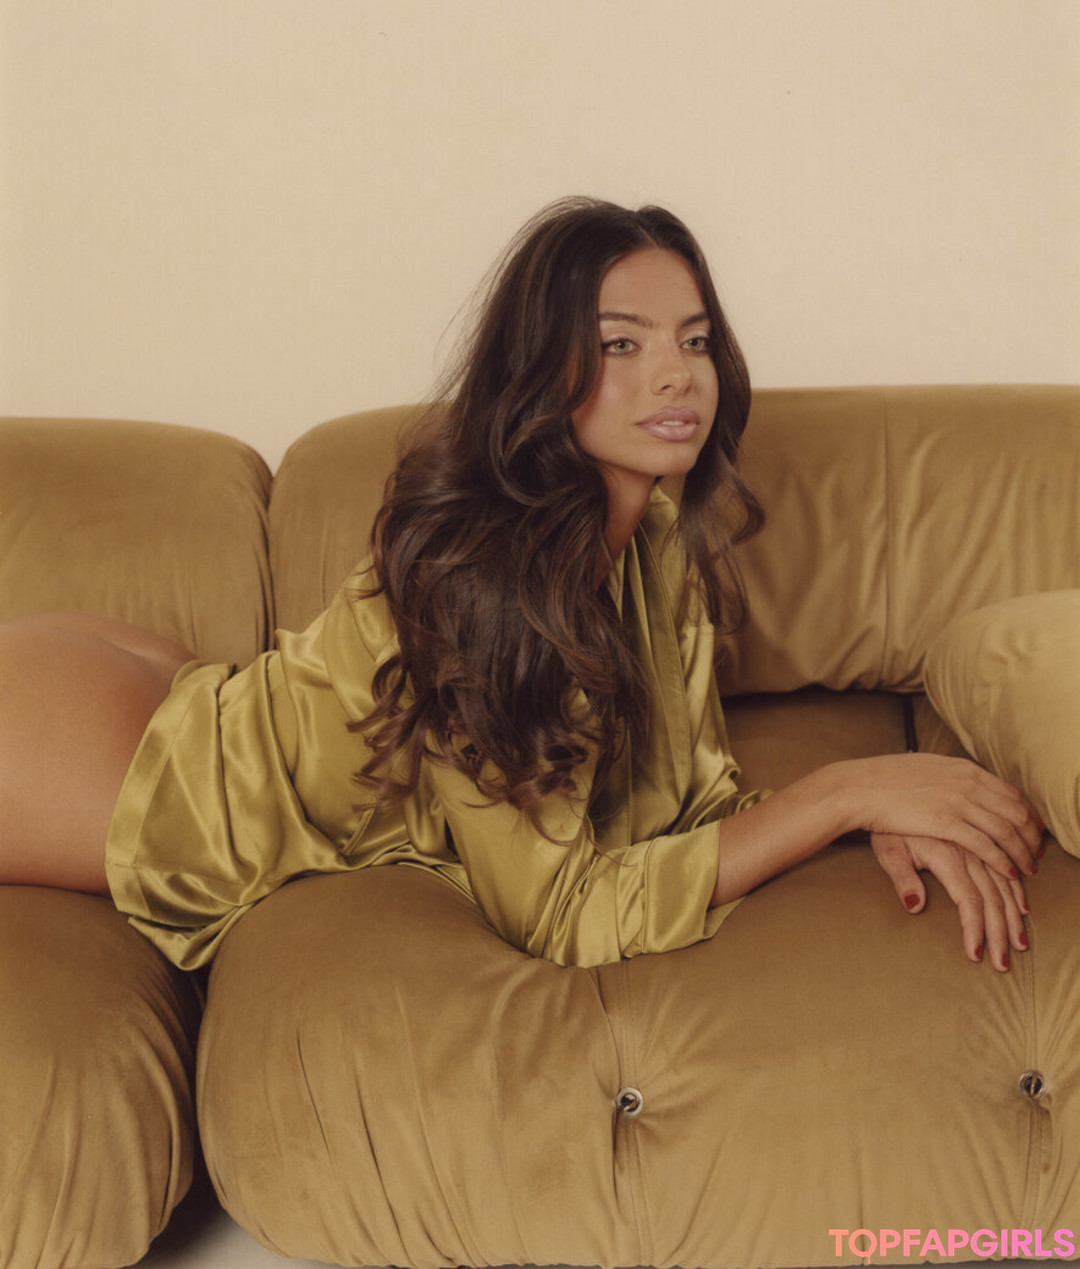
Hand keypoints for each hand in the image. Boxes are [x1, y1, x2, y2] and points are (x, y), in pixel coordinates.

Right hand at [836, 754, 1042, 881]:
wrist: (860, 786)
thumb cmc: (885, 780)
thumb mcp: (926, 770)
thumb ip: (950, 779)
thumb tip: (963, 783)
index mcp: (965, 770)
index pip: (1012, 793)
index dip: (1029, 815)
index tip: (1034, 831)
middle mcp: (968, 783)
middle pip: (1017, 812)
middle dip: (1032, 836)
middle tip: (1036, 854)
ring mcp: (959, 801)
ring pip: (1007, 830)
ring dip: (1022, 852)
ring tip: (1029, 868)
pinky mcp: (946, 822)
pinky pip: (987, 844)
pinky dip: (1003, 860)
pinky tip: (1010, 872)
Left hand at [871, 831, 1030, 970]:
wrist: (891, 793)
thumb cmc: (886, 827)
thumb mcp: (887, 851)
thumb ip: (902, 879)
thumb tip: (915, 907)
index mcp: (946, 856)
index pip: (969, 900)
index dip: (975, 929)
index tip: (976, 955)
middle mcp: (967, 850)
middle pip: (992, 897)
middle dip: (999, 933)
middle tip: (1002, 962)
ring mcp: (976, 843)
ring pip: (1004, 883)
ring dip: (1012, 916)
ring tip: (1018, 944)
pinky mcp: (979, 837)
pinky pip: (1004, 864)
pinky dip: (1016, 888)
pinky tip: (1021, 907)